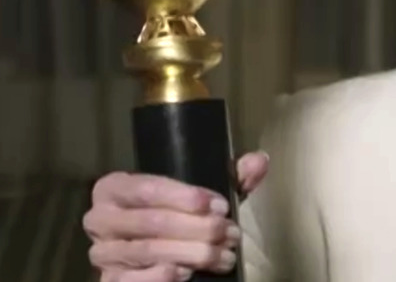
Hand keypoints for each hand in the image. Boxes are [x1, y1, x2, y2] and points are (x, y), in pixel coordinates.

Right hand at [84, 152, 269, 281]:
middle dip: (198, 229)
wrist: (152, 255)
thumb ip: (230, 177)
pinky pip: (129, 280)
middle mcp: (100, 218)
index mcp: (115, 188)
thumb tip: (259, 161)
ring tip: (224, 256)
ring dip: (191, 254)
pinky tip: (186, 273)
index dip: (186, 197)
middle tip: (230, 234)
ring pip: (148, 250)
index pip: (148, 188)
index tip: (221, 207)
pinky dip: (160, 276)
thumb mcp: (202, 196)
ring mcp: (101, 252)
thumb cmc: (177, 216)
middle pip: (152, 221)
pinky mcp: (107, 281)